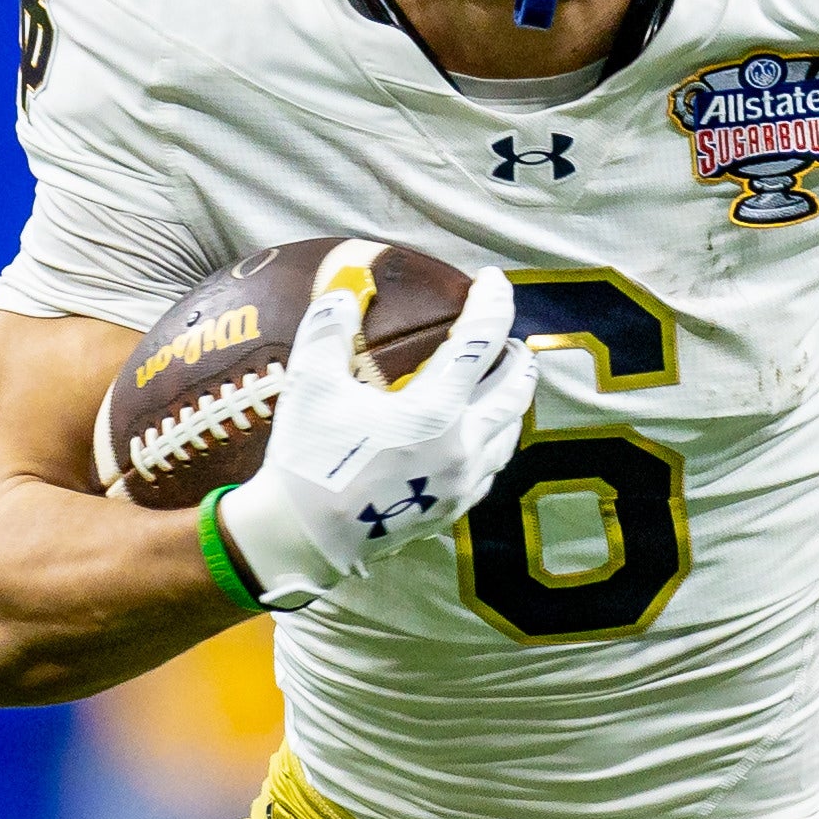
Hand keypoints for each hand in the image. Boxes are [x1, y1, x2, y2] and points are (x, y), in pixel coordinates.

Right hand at [214, 267, 532, 608]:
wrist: (301, 538)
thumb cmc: (306, 458)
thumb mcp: (310, 384)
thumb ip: (328, 328)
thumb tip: (346, 292)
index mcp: (435, 412)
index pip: (481, 343)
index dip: (493, 304)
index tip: (494, 280)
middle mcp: (462, 448)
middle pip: (515, 391)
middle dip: (517, 357)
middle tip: (507, 336)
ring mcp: (462, 484)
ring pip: (510, 432)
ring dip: (512, 399)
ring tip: (501, 380)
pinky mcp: (453, 510)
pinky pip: (492, 468)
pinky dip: (495, 439)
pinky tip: (480, 433)